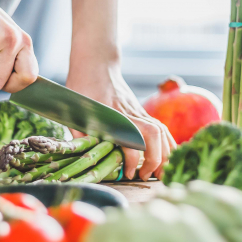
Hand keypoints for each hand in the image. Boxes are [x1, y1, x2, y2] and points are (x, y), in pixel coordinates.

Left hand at [66, 57, 175, 180]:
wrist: (96, 64)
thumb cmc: (82, 87)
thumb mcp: (73, 111)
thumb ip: (79, 136)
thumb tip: (83, 159)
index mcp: (111, 114)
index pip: (130, 138)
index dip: (131, 159)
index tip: (127, 174)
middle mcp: (129, 112)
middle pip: (154, 134)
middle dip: (155, 159)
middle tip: (146, 176)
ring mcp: (138, 110)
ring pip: (161, 131)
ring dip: (165, 154)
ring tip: (159, 173)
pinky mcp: (142, 110)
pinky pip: (161, 127)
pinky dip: (168, 144)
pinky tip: (166, 157)